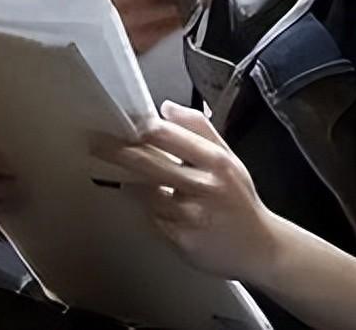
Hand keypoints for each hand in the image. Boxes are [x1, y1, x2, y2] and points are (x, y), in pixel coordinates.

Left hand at [95, 100, 282, 283]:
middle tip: (97, 143)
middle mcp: (203, 187)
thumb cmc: (239, 199)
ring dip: (128, 182)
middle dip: (120, 152)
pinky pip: (151, 219)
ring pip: (145, 194)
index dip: (142, 128)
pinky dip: (143, 210)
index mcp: (215, 161)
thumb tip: (166, 107)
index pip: (170, 136)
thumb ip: (198, 129)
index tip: (122, 122)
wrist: (259, 247)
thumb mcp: (228, 157)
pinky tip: (141, 203)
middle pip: (150, 164)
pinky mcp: (180, 240)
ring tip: (118, 173)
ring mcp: (190, 216)